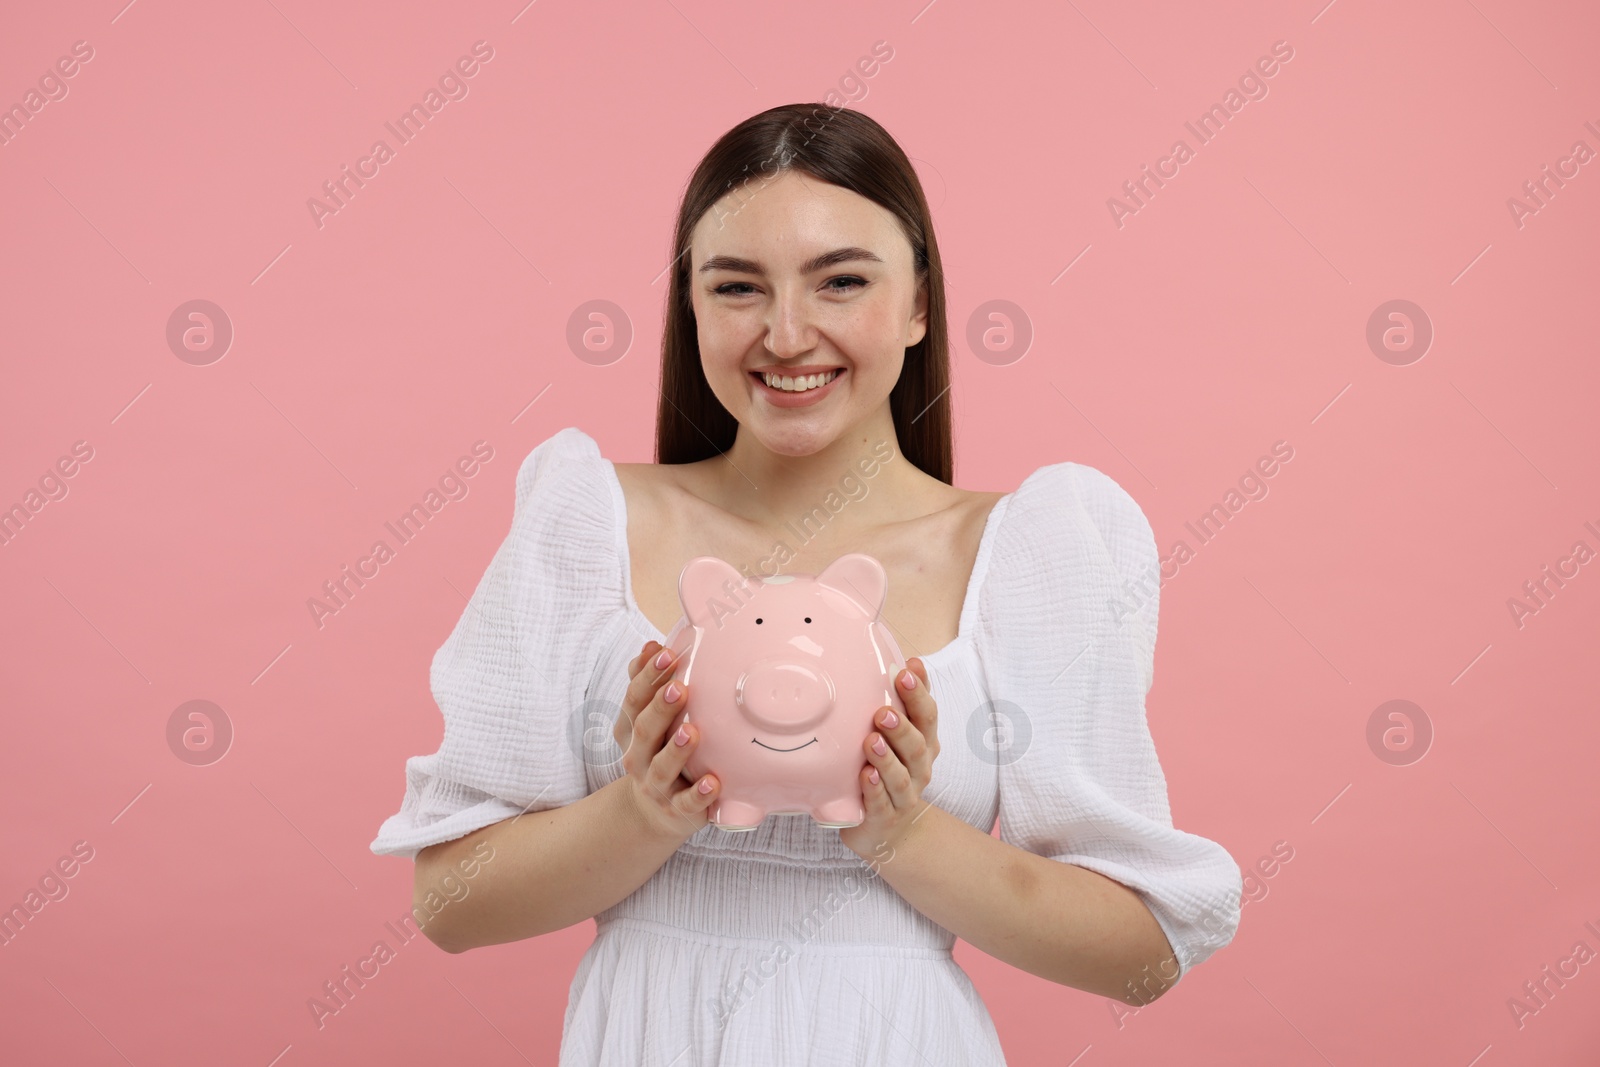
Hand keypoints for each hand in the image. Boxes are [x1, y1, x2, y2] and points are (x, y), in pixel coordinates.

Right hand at [614, 639, 719, 841]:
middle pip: (645, 730)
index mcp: (631, 730)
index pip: (634, 700)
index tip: (665, 653)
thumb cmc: (659, 751)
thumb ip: (649, 683)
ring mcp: (656, 785)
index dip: (647, 677)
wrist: (654, 812)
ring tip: (692, 732)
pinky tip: (713, 783)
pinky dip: (698, 795)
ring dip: (677, 750)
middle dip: (660, 708)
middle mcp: (638, 757)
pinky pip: (687, 804)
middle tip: (678, 687)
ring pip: (663, 768)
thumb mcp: (648, 718)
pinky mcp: (677, 810)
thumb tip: (652, 645)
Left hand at [838, 658, 938, 864]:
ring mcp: (905, 795)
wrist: (891, 829)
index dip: (919, 693)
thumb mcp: (900, 735)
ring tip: (871, 741)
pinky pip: (881, 804)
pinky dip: (874, 790)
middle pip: (918, 746)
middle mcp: (920, 768)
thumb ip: (903, 701)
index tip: (905, 671)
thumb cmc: (892, 770)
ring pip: (901, 777)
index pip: (928, 715)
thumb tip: (907, 659)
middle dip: (902, 727)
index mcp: (924, 743)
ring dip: (887, 758)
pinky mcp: (885, 817)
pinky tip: (865, 776)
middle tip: (883, 711)